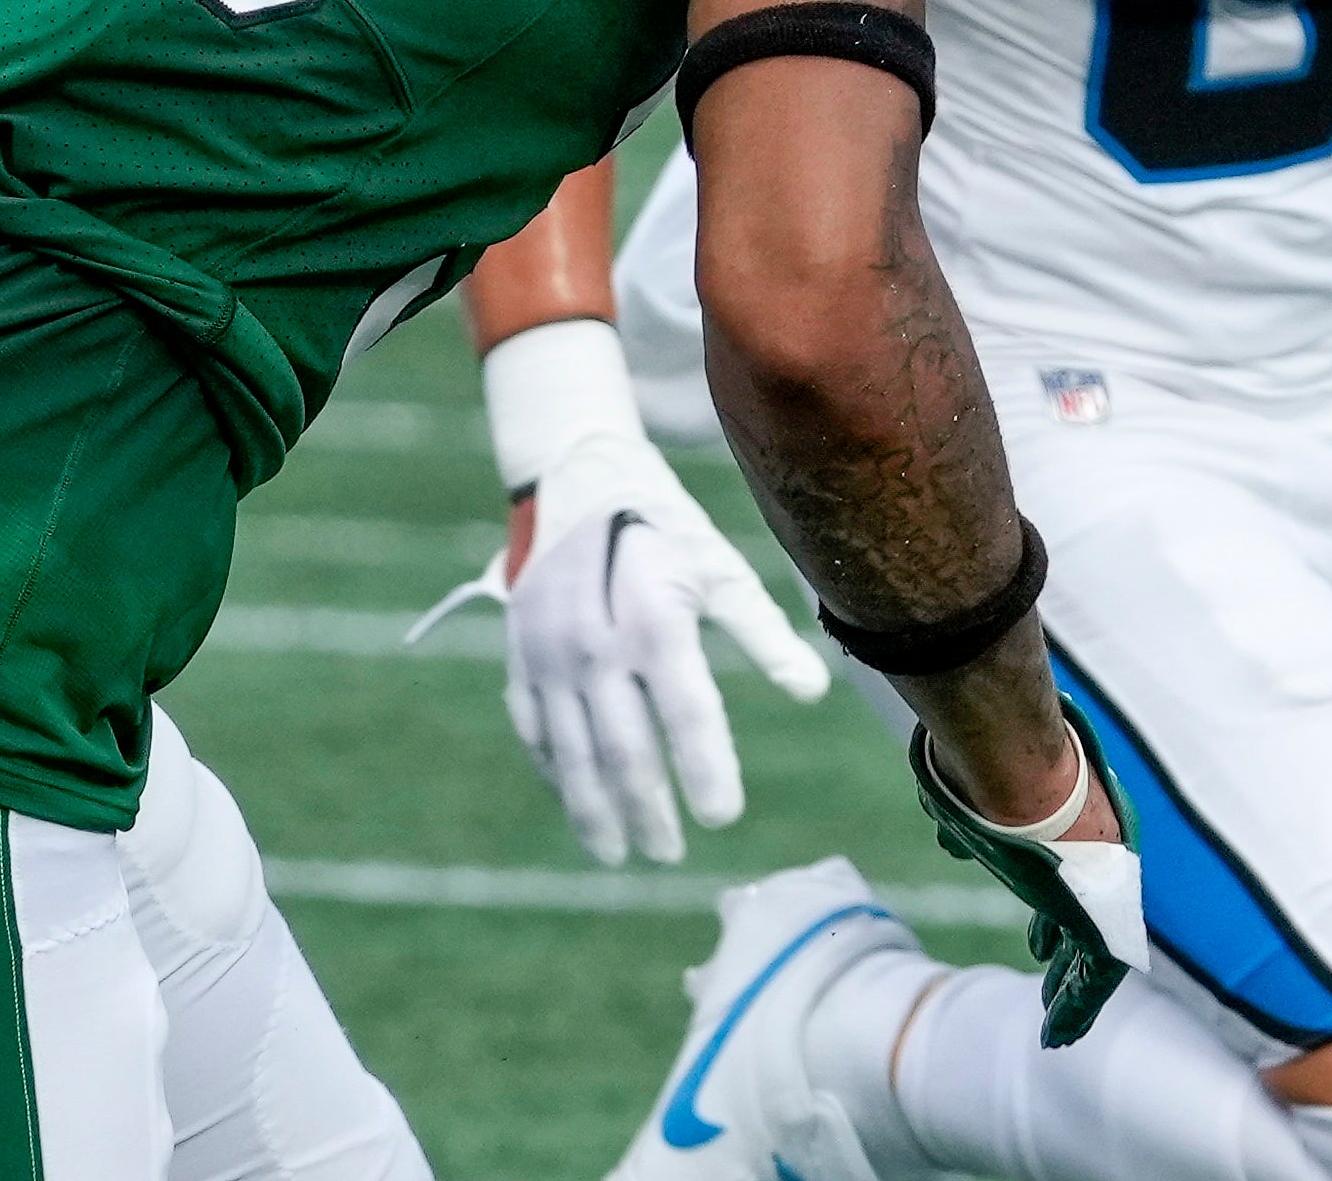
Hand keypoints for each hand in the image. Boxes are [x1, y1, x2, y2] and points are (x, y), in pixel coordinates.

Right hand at [423, 315, 828, 863]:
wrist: (579, 478)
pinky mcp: (519, 655)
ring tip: (620, 853)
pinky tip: (577, 804)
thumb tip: (813, 691)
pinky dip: (556, 772)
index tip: (725, 817)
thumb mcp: (721, 569)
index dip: (706, 769)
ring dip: (594, 809)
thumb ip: (764, 633)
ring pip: (571, 750)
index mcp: (654, 616)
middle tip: (673, 853)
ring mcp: (547, 652)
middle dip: (648, 809)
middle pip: (623, 747)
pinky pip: (534, 729)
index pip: (685, 712)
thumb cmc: (667, 529)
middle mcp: (594, 640)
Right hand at [909, 721, 1143, 1046]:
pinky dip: (1078, 1008)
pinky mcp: (1107, 923)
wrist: (1019, 772)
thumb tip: (951, 843)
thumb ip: (965, 829)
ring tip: (1052, 1013)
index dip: (1051, 918)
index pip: (1067, 882)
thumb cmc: (988, 778)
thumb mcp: (970, 807)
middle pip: (1085, 914)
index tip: (1038, 947)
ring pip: (1095, 951)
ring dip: (1070, 985)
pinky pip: (1098, 979)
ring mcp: (1107, 890)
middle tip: (1049, 971)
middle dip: (1064, 949)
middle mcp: (1099, 858)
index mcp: (1073, 830)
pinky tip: (1058, 1033)